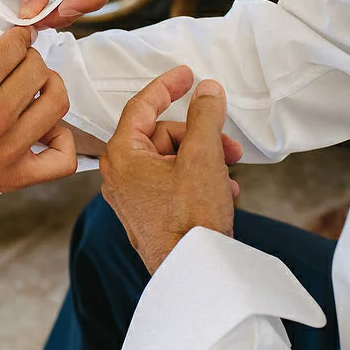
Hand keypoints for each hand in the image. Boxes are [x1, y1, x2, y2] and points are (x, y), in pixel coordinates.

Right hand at [0, 26, 76, 207]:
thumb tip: (6, 36)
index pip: (19, 43)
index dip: (17, 37)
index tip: (14, 40)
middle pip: (40, 69)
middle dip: (30, 59)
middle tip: (18, 63)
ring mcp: (7, 147)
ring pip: (56, 103)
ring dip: (49, 88)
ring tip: (34, 89)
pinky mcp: (10, 176)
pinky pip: (60, 161)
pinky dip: (62, 142)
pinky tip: (47, 130)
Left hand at [100, 67, 243, 273]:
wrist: (194, 275)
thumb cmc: (191, 220)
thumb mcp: (203, 157)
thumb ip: (205, 116)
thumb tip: (207, 91)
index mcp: (122, 156)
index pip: (141, 106)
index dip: (167, 86)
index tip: (187, 75)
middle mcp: (119, 176)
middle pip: (162, 135)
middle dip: (199, 135)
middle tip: (229, 145)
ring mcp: (132, 198)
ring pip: (171, 160)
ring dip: (204, 159)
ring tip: (229, 173)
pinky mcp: (148, 215)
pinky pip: (172, 183)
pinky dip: (198, 180)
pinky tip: (223, 192)